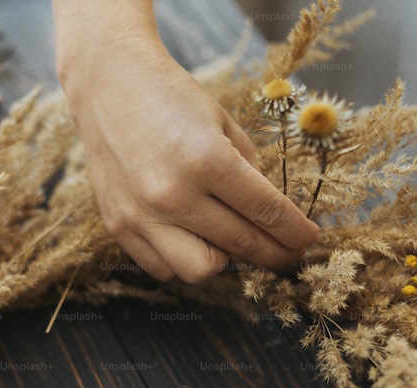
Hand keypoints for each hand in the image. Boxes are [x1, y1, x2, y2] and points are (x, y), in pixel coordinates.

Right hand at [54, 8, 317, 282]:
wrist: (109, 86)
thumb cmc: (172, 99)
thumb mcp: (223, 124)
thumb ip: (249, 172)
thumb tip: (271, 218)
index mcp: (207, 160)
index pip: (267, 212)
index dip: (295, 232)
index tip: (308, 239)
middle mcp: (174, 194)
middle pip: (242, 245)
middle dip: (275, 253)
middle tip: (287, 253)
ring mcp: (142, 216)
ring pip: (201, 271)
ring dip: (224, 260)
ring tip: (229, 240)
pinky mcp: (118, 227)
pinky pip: (163, 269)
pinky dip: (183, 260)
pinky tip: (192, 238)